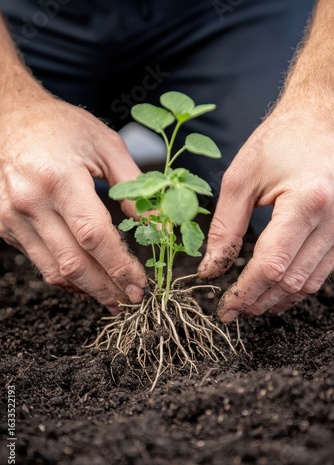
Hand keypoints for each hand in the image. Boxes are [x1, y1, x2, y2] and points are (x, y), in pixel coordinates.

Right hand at [0, 91, 146, 312]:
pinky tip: (87, 280)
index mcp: (58, 178)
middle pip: (73, 262)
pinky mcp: (4, 225)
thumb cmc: (61, 127)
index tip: (140, 284)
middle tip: (131, 300)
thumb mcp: (106, 146)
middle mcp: (30, 201)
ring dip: (87, 290)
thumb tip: (158, 227)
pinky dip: (65, 277)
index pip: (94, 236)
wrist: (10, 118)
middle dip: (107, 288)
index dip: (120, 266)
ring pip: (54, 270)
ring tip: (113, 298)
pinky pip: (39, 262)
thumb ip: (135, 188)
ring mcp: (12, 217)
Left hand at [198, 104, 333, 321]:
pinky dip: (296, 286)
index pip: (272, 265)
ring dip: (278, 299)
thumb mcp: (241, 179)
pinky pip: (322, 272)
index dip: (245, 292)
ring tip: (250, 304)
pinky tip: (275, 289)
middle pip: (292, 281)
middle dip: (259, 301)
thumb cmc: (280, 141)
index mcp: (307, 202)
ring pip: (310, 283)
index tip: (224, 308)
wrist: (319, 120)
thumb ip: (223, 228)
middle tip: (233, 309)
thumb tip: (211, 270)